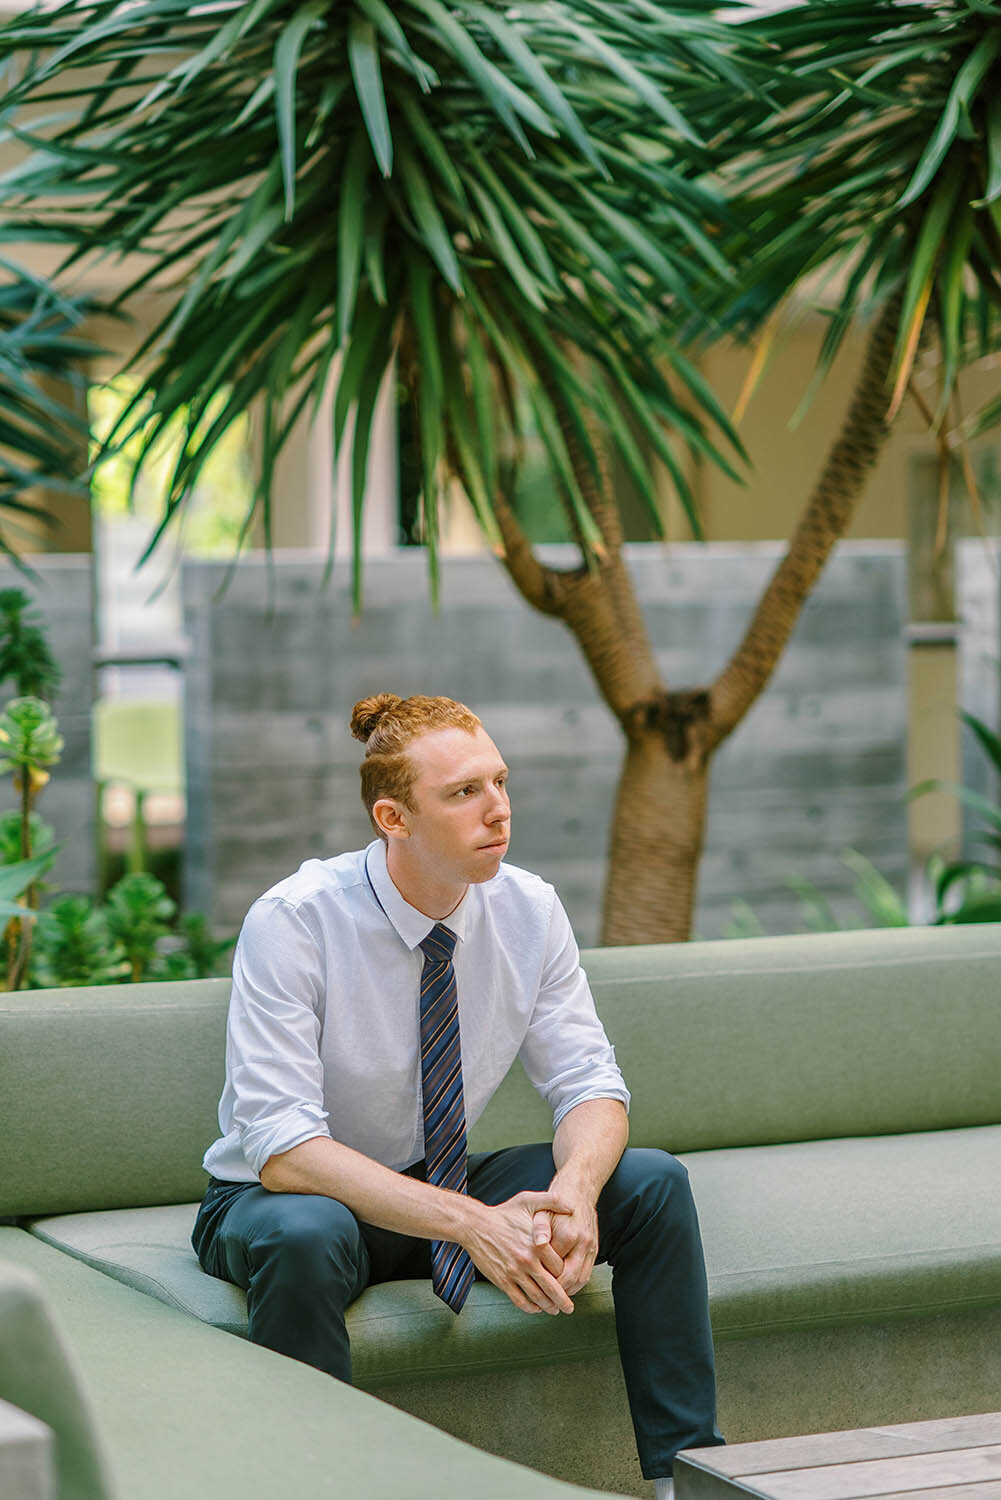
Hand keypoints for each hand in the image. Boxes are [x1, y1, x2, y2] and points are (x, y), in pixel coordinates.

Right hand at [461, 1190, 575, 1315]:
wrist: (475, 1225)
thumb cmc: (503, 1213)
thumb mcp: (528, 1201)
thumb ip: (552, 1201)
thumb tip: (572, 1207)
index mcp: (537, 1244)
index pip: (560, 1268)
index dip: (567, 1276)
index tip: (571, 1280)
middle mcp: (527, 1261)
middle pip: (552, 1287)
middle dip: (563, 1300)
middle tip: (569, 1308)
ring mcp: (514, 1272)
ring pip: (537, 1297)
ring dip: (548, 1307)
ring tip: (554, 1309)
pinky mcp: (502, 1280)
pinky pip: (519, 1300)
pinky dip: (530, 1308)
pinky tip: (535, 1308)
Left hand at [532, 1188, 597, 1296]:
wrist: (578, 1190)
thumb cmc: (554, 1201)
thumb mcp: (542, 1210)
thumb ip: (539, 1228)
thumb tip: (538, 1243)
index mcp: (568, 1234)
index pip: (556, 1269)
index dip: (543, 1281)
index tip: (531, 1288)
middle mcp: (583, 1243)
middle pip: (570, 1279)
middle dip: (557, 1292)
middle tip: (542, 1300)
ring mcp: (591, 1247)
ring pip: (581, 1280)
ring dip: (568, 1291)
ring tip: (552, 1298)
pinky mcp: (595, 1249)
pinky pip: (586, 1273)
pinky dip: (576, 1284)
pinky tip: (563, 1286)